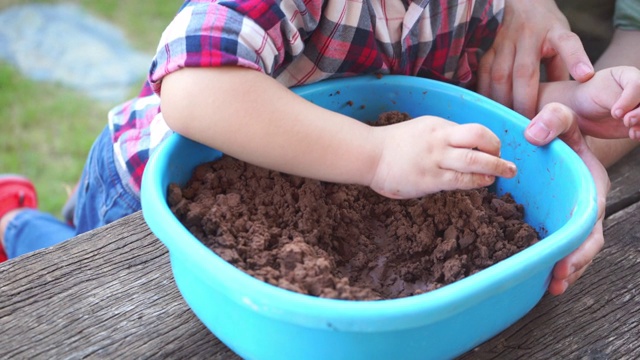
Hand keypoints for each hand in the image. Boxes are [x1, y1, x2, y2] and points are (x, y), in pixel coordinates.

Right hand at [369, 116, 516, 198]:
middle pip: (478, 139)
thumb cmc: (394, 145)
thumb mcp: (422, 130)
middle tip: (510, 164)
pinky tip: (484, 182)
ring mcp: (435, 159)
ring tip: (506, 174)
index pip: (474, 130)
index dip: (490, 141)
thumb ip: (443, 136)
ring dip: (495, 168)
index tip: (494, 151)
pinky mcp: (429, 178)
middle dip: (498, 152)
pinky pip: (459, 180)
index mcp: (438, 126)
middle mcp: (439, 139)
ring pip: (473, 161)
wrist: (370, 155)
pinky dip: (476, 181)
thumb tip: (466, 147)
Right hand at [477, 0, 593, 118]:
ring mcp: (503, 42)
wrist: (521, 2)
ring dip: (501, 101)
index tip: (585, 76)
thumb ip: (564, 67)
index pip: (566, 44)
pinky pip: (482, 74)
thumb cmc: (547, 28)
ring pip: (498, 75)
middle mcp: (527, 35)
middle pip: (523, 72)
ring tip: (505, 122)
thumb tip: (565, 98)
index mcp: (553, 32)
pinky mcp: (487, 49)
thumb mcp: (563, 39)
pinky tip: (487, 109)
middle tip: (527, 126)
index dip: (575, 59)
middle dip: (524, 101)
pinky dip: (484, 93)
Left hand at [525, 103, 608, 295]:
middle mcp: (585, 205)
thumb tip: (533, 135)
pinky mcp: (553, 218)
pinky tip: (536, 273)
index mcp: (592, 186)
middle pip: (587, 242)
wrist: (553, 136)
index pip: (592, 219)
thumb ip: (554, 119)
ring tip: (550, 287)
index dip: (583, 243)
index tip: (567, 260)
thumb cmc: (560, 129)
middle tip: (557, 281)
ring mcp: (570, 214)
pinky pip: (555, 241)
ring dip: (564, 268)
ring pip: (574, 247)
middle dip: (575, 264)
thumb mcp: (562, 117)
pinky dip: (549, 258)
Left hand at [571, 66, 639, 139]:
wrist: (581, 112)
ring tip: (632, 132)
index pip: (639, 85)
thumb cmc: (588, 96)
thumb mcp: (599, 93)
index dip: (630, 100)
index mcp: (631, 76)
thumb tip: (629, 115)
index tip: (615, 113)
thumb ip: (616, 99)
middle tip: (627, 121)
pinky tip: (633, 134)